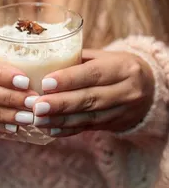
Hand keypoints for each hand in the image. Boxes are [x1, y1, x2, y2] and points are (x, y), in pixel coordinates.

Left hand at [30, 50, 154, 136]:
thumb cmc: (116, 66)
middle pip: (90, 99)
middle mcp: (126, 91)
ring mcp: (122, 111)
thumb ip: (77, 60)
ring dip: (61, 119)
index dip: (68, 79)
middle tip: (37, 106)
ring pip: (88, 117)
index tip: (45, 83)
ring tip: (39, 119)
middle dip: (61, 103)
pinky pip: (89, 128)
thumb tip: (44, 64)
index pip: (92, 74)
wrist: (149, 87)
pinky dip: (68, 130)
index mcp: (122, 68)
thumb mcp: (103, 57)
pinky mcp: (115, 124)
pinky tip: (51, 130)